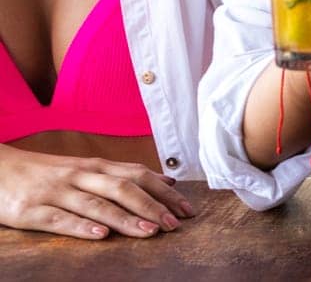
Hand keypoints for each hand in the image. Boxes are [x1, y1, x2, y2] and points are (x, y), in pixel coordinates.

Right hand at [0, 144, 192, 239]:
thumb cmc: (45, 172)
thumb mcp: (85, 168)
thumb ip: (122, 174)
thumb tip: (166, 181)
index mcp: (95, 166)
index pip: (138, 176)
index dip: (164, 192)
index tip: (187, 209)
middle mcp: (80, 176)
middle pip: (123, 188)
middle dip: (153, 206)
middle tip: (175, 225)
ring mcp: (56, 192)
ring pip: (97, 204)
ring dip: (126, 218)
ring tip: (150, 231)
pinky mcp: (31, 210)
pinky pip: (59, 219)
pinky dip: (82, 227)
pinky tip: (101, 236)